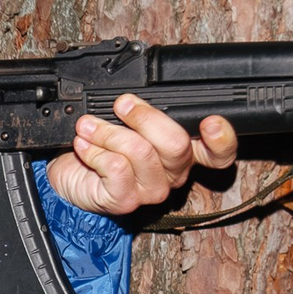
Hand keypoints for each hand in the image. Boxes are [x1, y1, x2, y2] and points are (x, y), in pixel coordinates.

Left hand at [44, 94, 238, 215]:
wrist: (69, 178)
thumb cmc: (101, 147)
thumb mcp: (124, 121)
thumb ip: (142, 109)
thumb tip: (136, 93)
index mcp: (183, 150)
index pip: (219, 152)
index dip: (223, 138)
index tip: (211, 121)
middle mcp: (174, 172)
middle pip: (177, 144)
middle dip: (145, 117)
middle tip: (121, 105)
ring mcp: (152, 189)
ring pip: (141, 152)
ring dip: (108, 132)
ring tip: (88, 125)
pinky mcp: (126, 200)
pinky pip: (116, 168)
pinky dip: (94, 151)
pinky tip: (84, 145)